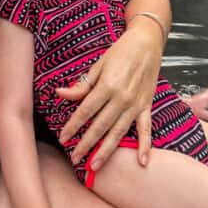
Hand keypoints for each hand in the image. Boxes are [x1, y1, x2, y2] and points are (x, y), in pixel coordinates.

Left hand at [55, 18, 161, 171]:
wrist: (147, 42)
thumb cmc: (120, 51)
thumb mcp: (98, 64)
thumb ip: (82, 84)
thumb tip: (60, 94)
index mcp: (107, 85)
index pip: (85, 110)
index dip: (73, 125)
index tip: (63, 138)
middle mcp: (122, 97)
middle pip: (100, 125)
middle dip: (86, 143)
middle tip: (75, 158)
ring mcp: (136, 104)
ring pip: (119, 131)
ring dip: (107, 150)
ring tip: (95, 165)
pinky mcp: (147, 106)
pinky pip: (146, 129)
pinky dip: (146, 145)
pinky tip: (142, 162)